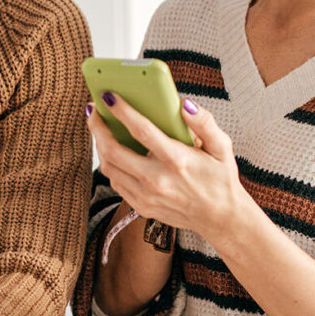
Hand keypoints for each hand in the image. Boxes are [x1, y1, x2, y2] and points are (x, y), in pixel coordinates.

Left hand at [87, 93, 253, 247]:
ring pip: (109, 167)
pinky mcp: (141, 206)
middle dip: (98, 127)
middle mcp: (157, 179)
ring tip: (99, 127)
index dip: (122, 111)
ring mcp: (146, 196)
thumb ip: (204, 123)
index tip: (109, 96)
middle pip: (113, 150)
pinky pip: (115, 182)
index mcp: (177, 160)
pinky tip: (109, 150)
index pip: (141, 130)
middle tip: (93, 110)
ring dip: (99, 145)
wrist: (221, 219)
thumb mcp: (221, 147)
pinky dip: (109, 163)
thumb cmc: (220, 179)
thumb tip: (184, 104)